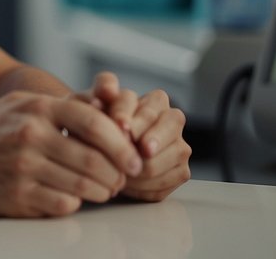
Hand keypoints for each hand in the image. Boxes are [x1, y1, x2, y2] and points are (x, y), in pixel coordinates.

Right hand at [0, 90, 143, 217]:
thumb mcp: (21, 104)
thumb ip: (63, 106)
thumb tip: (105, 107)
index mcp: (36, 108)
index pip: (94, 123)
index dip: (122, 143)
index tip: (133, 157)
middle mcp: (30, 136)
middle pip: (94, 159)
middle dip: (117, 173)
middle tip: (121, 178)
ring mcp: (23, 168)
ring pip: (84, 186)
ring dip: (102, 191)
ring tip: (104, 189)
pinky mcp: (18, 196)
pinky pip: (64, 204)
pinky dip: (75, 203)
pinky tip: (72, 196)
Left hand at [82, 72, 190, 201]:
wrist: (100, 149)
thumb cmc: (98, 121)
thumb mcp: (95, 100)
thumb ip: (101, 89)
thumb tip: (108, 89)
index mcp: (157, 100)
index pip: (150, 108)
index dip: (134, 117)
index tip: (119, 126)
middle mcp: (173, 120)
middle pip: (170, 128)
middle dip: (149, 139)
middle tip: (133, 150)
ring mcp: (180, 147)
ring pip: (171, 156)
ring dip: (142, 167)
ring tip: (118, 169)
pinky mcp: (180, 172)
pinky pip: (168, 181)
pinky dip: (144, 186)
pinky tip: (127, 183)